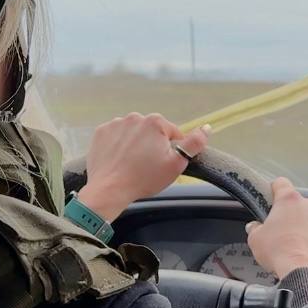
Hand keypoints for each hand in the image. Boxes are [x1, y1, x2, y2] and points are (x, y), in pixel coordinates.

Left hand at [77, 113, 209, 221]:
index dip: (171, 150)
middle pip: (152, 131)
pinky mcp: (101, 132)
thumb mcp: (176, 164)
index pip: (172, 134)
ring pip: (134, 133)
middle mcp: (135, 117)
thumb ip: (194, 143)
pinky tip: (120, 160)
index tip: (163, 164)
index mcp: (155, 122)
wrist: (109, 190)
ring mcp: (116, 124)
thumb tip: (207, 128)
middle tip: (148, 166)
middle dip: (153, 145)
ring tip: (133, 164)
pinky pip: (116, 136)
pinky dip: (119, 145)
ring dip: (136, 144)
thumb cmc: (144, 179)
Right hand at [246, 178, 307, 278]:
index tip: (271, 197)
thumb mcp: (255, 239)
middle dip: (289, 213)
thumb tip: (254, 227)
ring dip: (304, 225)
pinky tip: (306, 250)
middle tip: (279, 229)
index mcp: (289, 200)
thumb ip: (254, 228)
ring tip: (294, 243)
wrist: (304, 272)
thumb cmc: (280, 252)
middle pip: (297, 203)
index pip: (281, 183)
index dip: (274, 189)